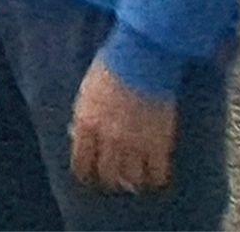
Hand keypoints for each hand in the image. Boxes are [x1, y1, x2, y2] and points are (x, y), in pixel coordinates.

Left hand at [67, 63, 176, 194]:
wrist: (142, 58)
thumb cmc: (111, 67)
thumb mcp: (87, 92)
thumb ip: (84, 116)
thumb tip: (81, 135)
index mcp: (87, 124)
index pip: (81, 163)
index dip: (86, 174)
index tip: (90, 178)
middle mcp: (109, 138)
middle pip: (108, 175)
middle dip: (110, 181)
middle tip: (114, 182)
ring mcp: (135, 143)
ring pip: (132, 179)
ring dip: (132, 182)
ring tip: (134, 182)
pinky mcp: (159, 142)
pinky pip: (158, 174)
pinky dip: (156, 179)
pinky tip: (155, 177)